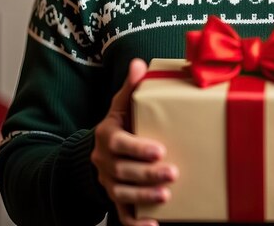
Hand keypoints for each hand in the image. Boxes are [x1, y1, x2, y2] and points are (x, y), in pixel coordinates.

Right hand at [91, 58, 177, 225]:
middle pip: (121, 171)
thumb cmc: (120, 125)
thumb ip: (131, 87)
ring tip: (165, 195)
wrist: (102, 151)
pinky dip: (136, 224)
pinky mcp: (116, 200)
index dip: (137, 148)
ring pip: (122, 194)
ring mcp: (109, 183)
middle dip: (146, 174)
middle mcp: (104, 162)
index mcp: (106, 136)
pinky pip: (122, 216)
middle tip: (172, 172)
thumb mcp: (122, 104)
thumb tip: (139, 64)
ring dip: (143, 197)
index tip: (159, 149)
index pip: (118, 143)